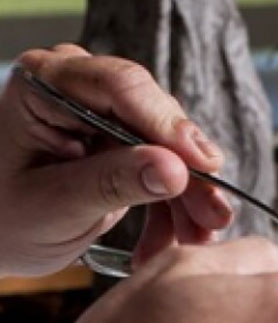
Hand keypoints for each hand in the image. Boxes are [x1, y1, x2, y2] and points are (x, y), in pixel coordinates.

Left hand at [0, 44, 233, 275]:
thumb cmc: (2, 219)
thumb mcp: (54, 206)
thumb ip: (112, 183)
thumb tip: (175, 169)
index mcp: (45, 84)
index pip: (121, 86)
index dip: (168, 124)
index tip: (203, 164)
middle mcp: (81, 87)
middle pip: (157, 118)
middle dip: (187, 173)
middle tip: (213, 217)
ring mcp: (106, 113)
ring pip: (172, 146)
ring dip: (189, 196)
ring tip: (198, 238)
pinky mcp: (125, 140)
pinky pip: (168, 166)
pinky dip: (176, 205)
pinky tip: (177, 236)